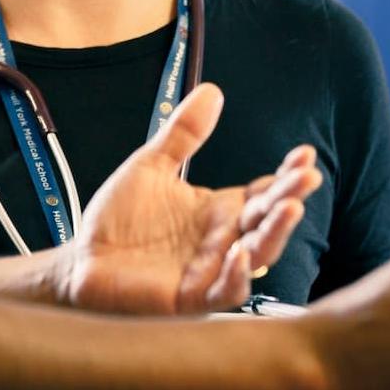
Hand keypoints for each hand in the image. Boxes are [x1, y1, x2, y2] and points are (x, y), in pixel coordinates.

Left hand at [56, 83, 322, 315]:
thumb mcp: (151, 167)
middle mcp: (221, 241)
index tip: (305, 155)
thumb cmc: (117, 220)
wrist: (82, 259)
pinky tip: (239, 253)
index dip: (286, 176)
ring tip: (290, 208)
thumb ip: (183, 134)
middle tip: (308, 177)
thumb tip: (212, 92)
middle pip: (266, 221)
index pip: (262, 193)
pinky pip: (222, 291)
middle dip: (289, 200)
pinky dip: (234, 275)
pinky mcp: (189, 297)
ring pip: (255, 257)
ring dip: (275, 234)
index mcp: (217, 211)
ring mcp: (209, 271)